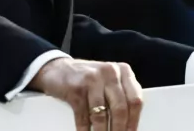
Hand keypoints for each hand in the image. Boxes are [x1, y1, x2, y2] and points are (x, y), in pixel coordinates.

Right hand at [28, 57, 142, 130]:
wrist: (57, 69)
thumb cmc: (88, 78)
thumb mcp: (109, 80)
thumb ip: (121, 95)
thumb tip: (129, 124)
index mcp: (123, 71)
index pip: (135, 100)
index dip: (134, 121)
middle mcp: (110, 72)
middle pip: (120, 108)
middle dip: (119, 130)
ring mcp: (92, 79)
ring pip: (102, 115)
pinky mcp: (76, 89)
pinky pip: (84, 117)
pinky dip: (85, 130)